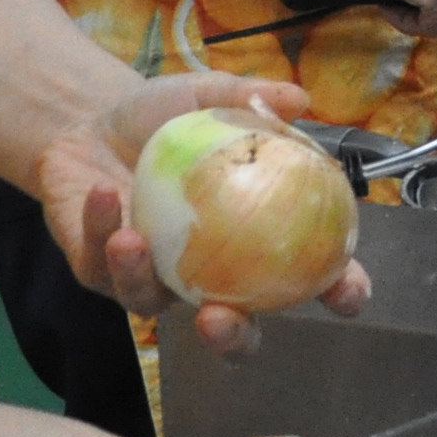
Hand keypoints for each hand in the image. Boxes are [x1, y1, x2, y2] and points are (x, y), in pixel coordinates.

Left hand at [37, 72, 374, 358]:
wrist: (90, 120)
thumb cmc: (162, 119)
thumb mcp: (207, 97)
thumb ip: (251, 98)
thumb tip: (298, 99)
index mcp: (253, 241)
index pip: (311, 277)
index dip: (338, 292)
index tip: (346, 292)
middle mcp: (209, 276)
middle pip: (235, 333)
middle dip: (231, 339)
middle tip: (218, 319)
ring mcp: (155, 280)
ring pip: (152, 306)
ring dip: (142, 278)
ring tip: (132, 240)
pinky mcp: (101, 273)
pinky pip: (102, 266)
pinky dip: (102, 229)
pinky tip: (104, 194)